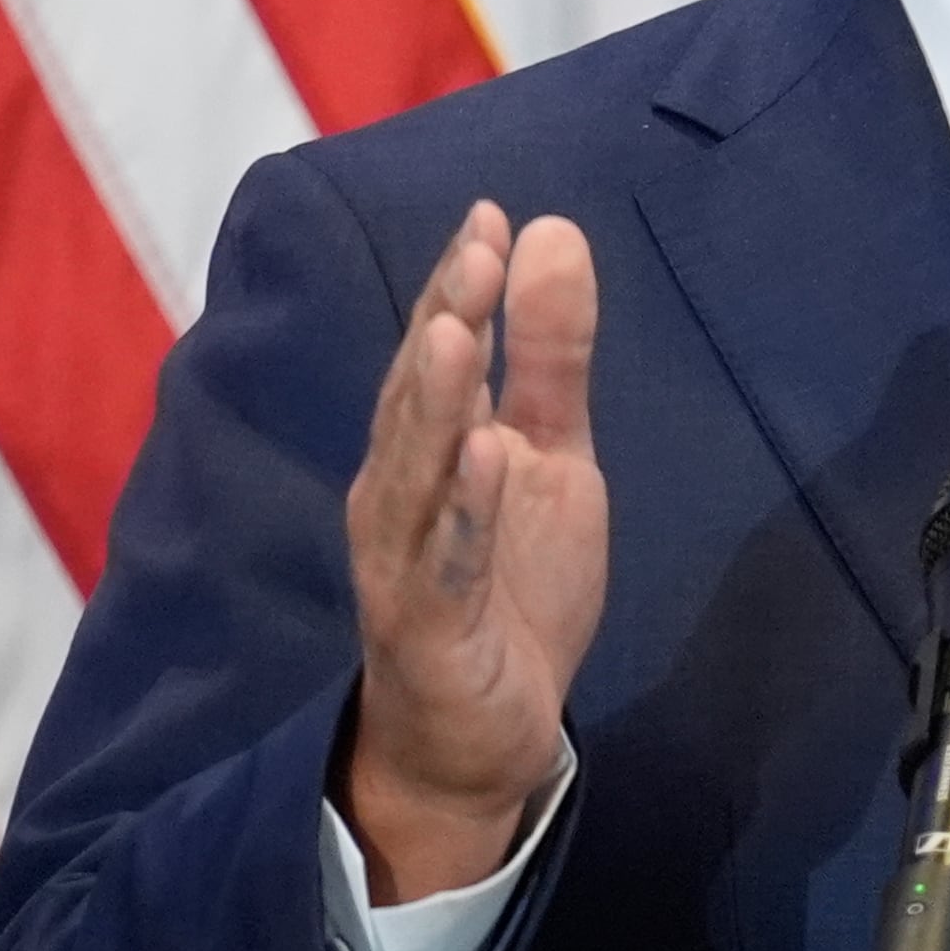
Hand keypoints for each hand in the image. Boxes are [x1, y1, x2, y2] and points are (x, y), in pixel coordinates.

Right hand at [338, 202, 606, 901]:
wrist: (479, 737)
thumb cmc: (506, 586)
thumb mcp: (551, 458)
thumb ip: (550, 357)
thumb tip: (548, 233)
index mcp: (426, 449)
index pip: (437, 353)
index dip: (460, 286)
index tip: (492, 213)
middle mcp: (398, 495)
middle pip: (418, 398)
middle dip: (445, 320)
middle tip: (477, 246)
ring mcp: (405, 562)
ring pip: (416, 472)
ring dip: (436, 403)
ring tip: (459, 330)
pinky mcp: (429, 628)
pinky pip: (445, 563)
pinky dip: (464, 509)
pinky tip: (487, 457)